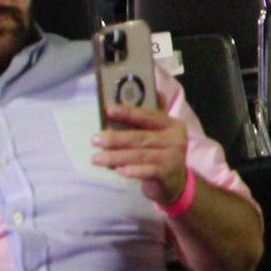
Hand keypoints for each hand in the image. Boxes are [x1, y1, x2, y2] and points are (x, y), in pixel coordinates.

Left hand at [91, 92, 190, 206]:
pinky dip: (132, 170)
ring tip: (96, 158)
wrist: (176, 182)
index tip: (108, 110)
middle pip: (141, 137)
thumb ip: (155, 115)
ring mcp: (172, 157)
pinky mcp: (167, 173)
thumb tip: (154, 89)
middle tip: (94, 139)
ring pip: (140, 155)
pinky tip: (118, 170)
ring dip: (116, 157)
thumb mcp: (162, 133)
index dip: (128, 113)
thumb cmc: (162, 152)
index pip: (148, 116)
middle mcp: (175, 139)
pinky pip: (146, 171)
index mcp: (172, 125)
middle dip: (116, 138)